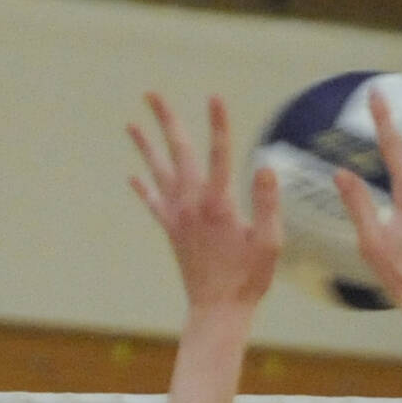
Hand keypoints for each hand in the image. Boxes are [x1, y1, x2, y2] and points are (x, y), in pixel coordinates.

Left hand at [129, 94, 280, 308]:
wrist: (218, 309)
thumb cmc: (249, 278)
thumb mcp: (270, 243)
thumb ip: (268, 205)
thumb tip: (266, 168)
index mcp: (219, 204)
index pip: (219, 155)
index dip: (218, 124)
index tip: (214, 97)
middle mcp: (192, 205)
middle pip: (178, 153)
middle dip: (166, 121)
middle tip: (151, 93)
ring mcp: (178, 217)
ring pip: (158, 172)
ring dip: (145, 147)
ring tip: (131, 124)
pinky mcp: (172, 231)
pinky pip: (153, 203)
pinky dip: (143, 188)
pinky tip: (132, 175)